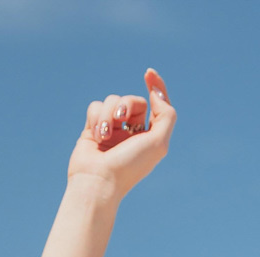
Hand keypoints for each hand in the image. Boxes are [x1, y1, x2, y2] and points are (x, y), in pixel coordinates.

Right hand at [66, 67, 175, 200]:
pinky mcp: (93, 129)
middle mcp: (131, 133)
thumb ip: (166, 115)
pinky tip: (96, 136)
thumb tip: (156, 94)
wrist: (98, 181)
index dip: (155, 86)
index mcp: (149, 137)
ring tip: (104, 134)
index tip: (148, 73)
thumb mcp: (158, 142)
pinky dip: (96, 118)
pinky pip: (95, 106)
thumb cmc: (129, 166)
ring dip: (109, 113)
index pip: (156, 104)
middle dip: (126, 104)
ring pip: (112, 101)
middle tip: (121, 118)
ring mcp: (112, 130)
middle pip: (132, 100)